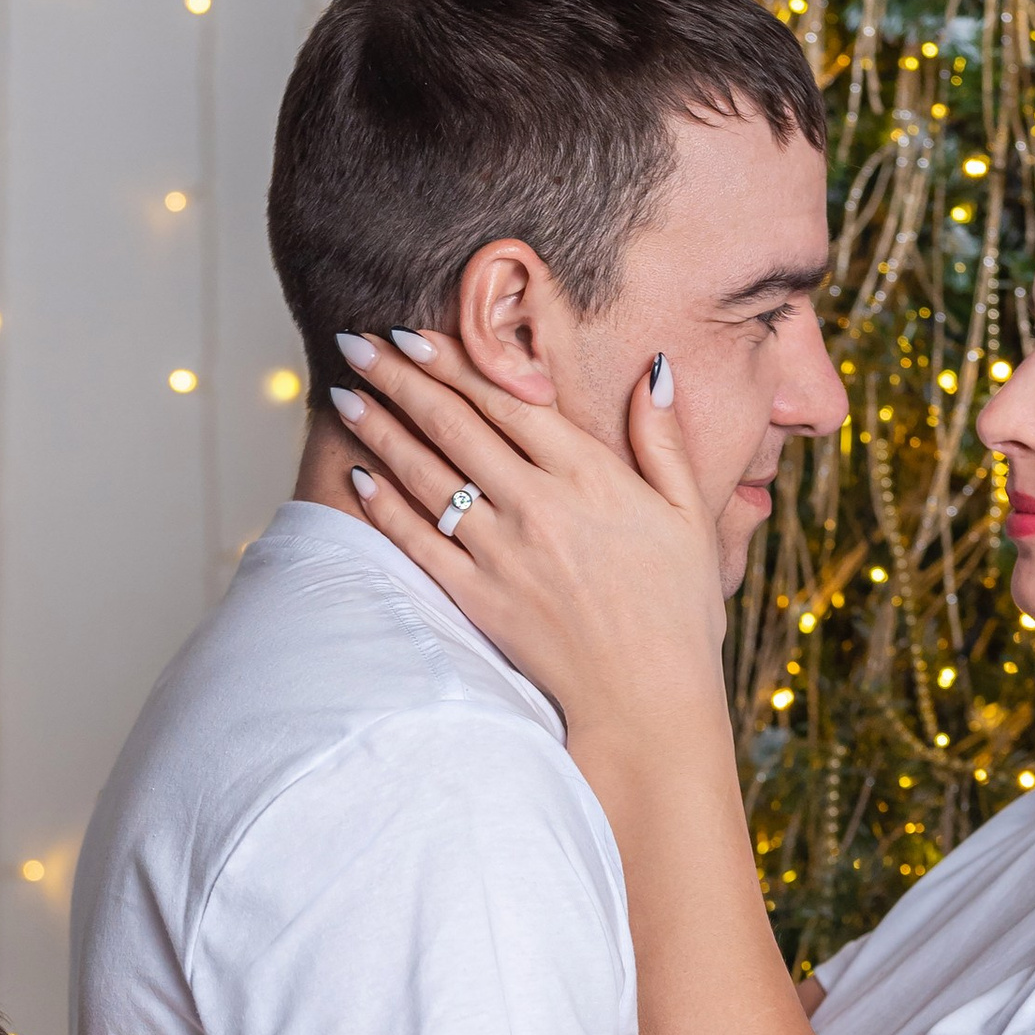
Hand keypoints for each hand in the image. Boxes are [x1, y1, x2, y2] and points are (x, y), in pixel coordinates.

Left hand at [327, 327, 728, 742]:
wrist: (648, 700)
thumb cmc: (678, 610)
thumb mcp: (688, 516)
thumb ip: (662, 440)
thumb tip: (656, 370)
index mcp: (590, 477)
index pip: (508, 401)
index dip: (455, 362)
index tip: (415, 334)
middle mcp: (538, 506)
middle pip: (455, 426)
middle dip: (401, 379)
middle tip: (358, 344)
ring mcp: (502, 554)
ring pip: (428, 476)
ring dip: (381, 430)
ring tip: (346, 396)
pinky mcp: (479, 599)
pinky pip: (420, 543)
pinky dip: (386, 507)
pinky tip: (360, 476)